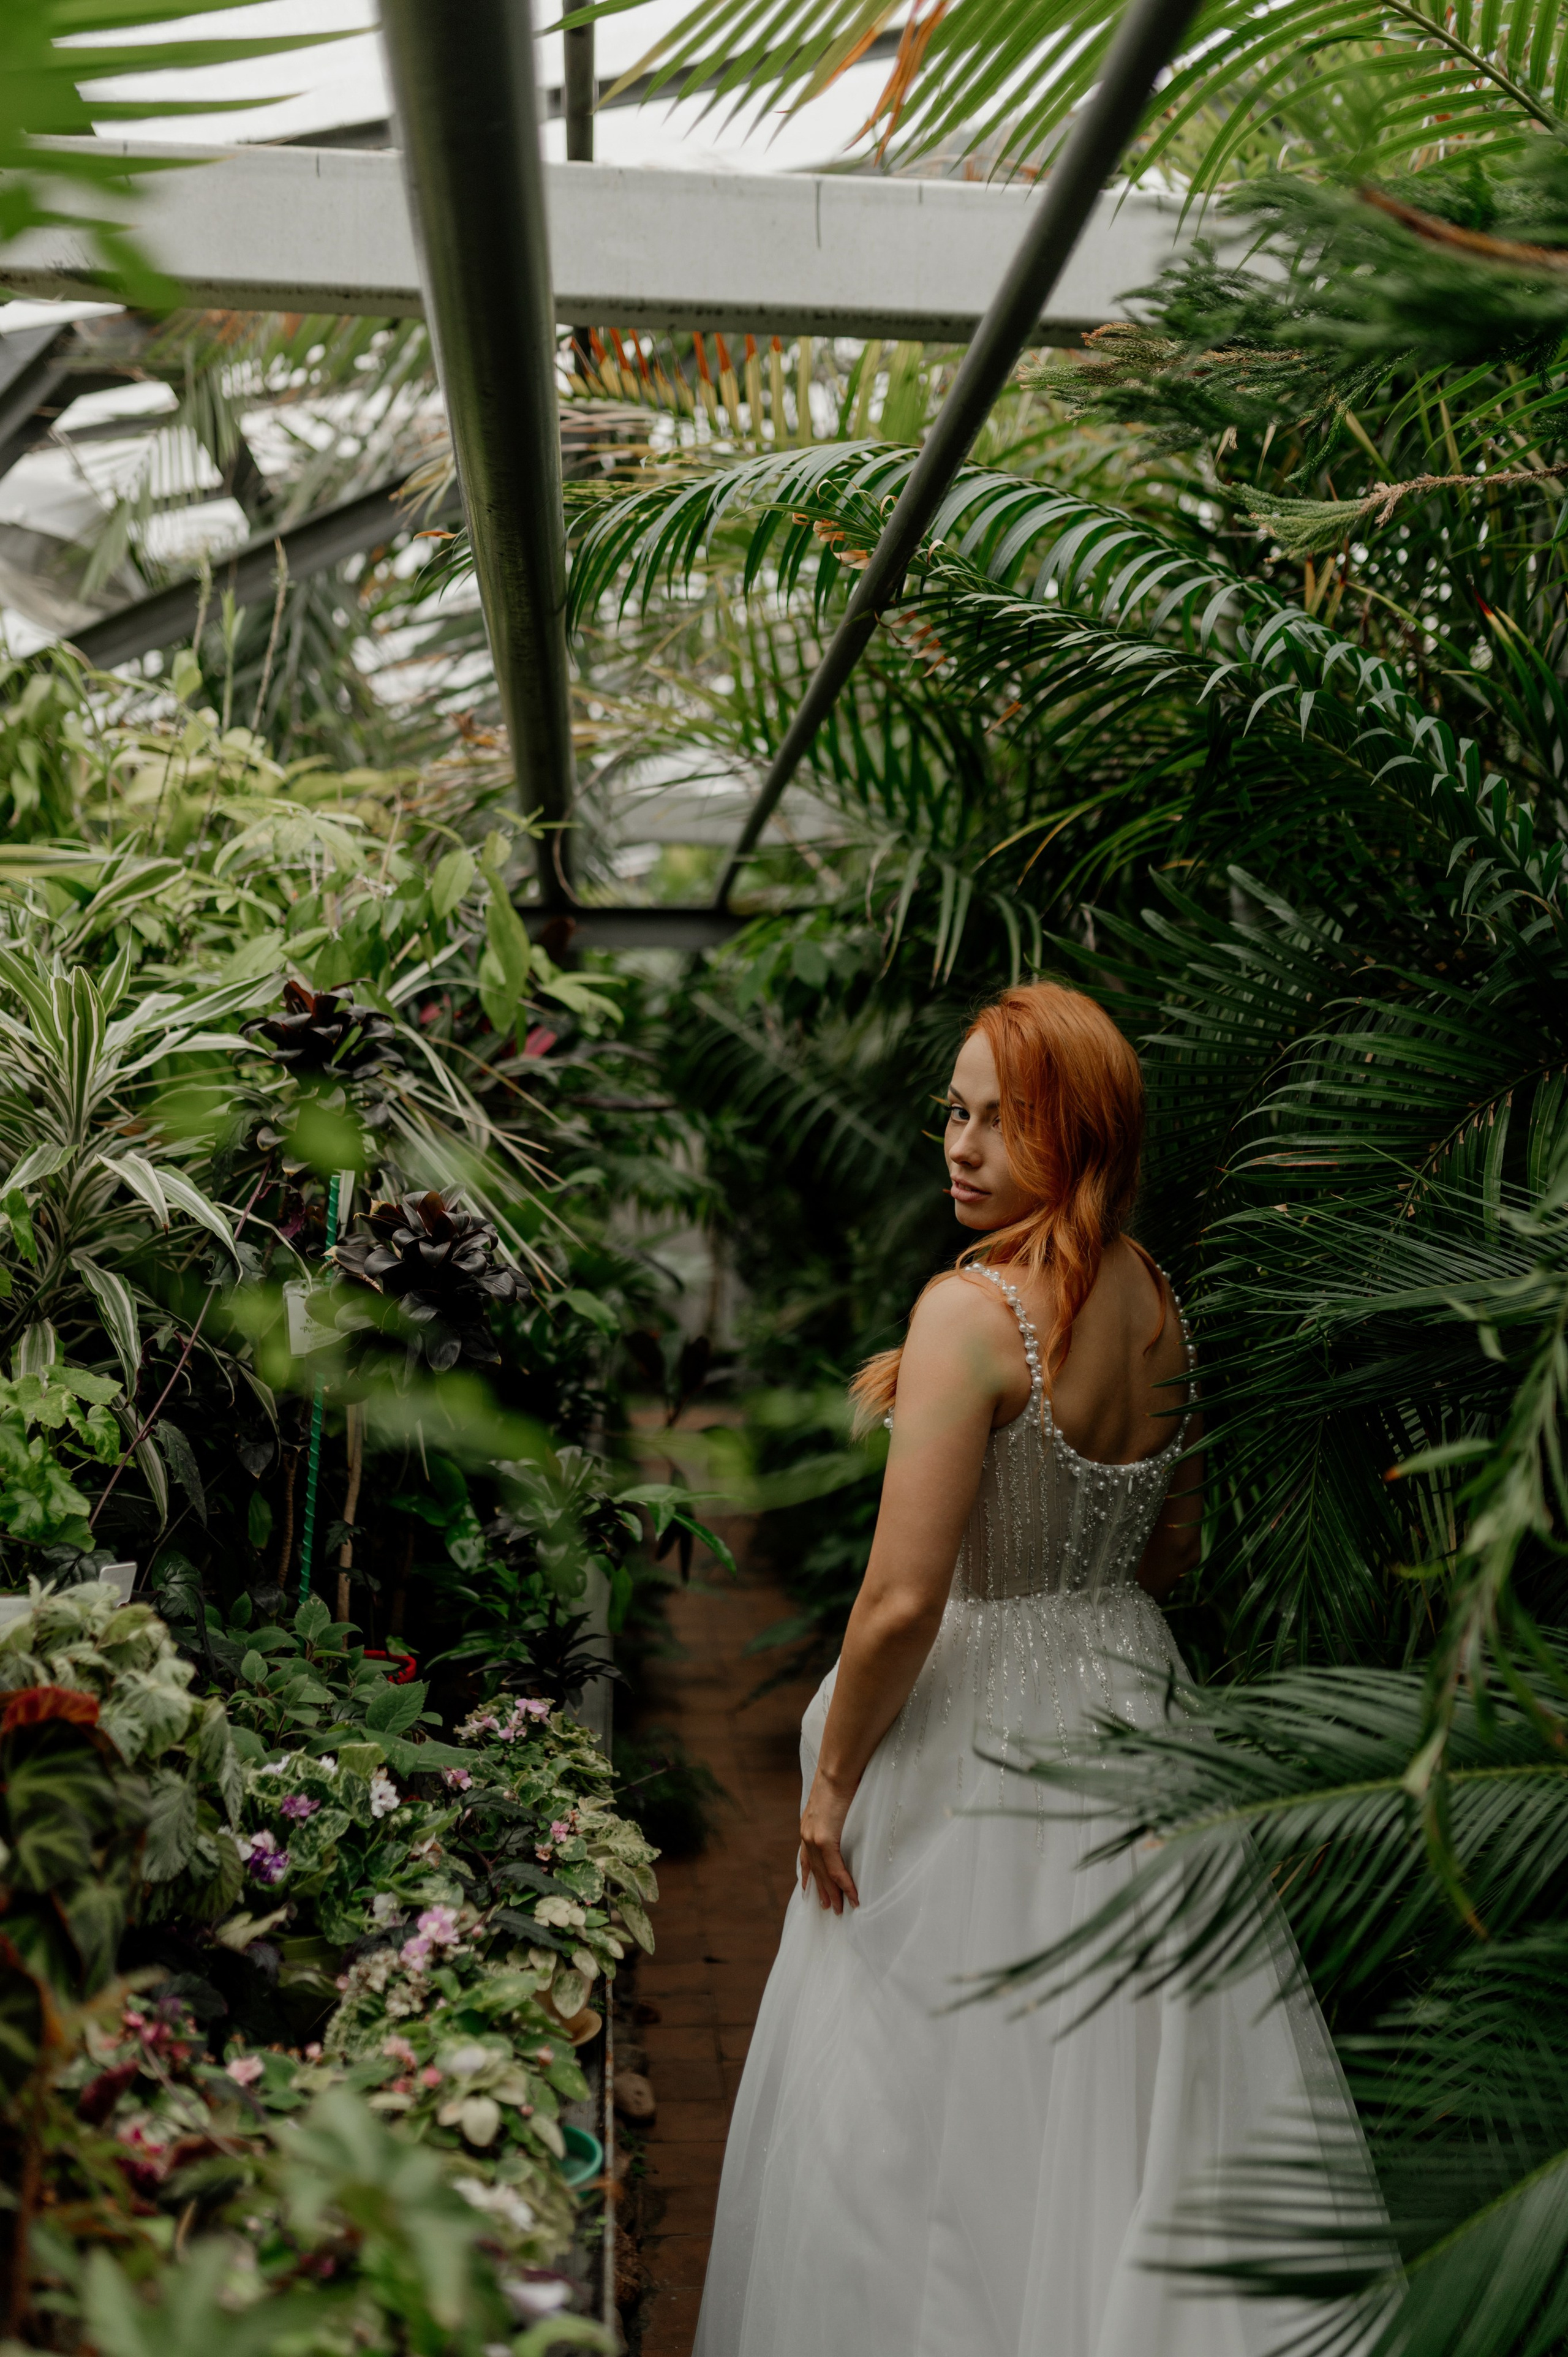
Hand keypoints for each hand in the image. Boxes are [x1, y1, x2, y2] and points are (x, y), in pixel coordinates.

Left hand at [799, 1769, 858, 1912]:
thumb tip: (843, 1820)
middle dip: (822, 1890)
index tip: (808, 1888)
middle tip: (829, 1908)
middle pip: (816, 1870)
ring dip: (833, 1894)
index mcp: (808, 1827)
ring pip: (825, 1875)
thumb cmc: (839, 1779)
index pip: (806, 1857)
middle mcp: (807, 1835)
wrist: (836, 1770)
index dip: (809, 1874)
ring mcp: (813, 1839)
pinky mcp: (824, 1840)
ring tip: (839, 1909)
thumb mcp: (831, 1801)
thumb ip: (833, 1815)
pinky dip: (845, 1885)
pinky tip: (852, 1896)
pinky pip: (836, 1870)